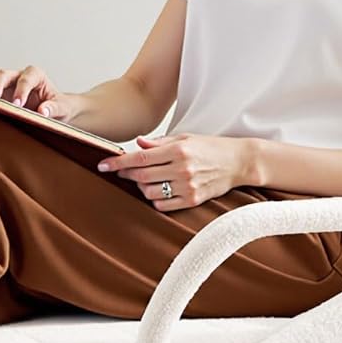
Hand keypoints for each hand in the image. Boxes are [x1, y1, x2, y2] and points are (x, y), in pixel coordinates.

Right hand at [0, 65, 80, 121]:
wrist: (53, 110)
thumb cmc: (58, 107)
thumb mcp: (62, 108)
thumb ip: (54, 108)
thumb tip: (43, 111)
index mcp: (35, 76)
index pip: (27, 78)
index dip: (22, 89)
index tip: (18, 104)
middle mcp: (16, 76)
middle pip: (3, 74)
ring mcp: (3, 83)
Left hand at [96, 133, 254, 210]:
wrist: (239, 162)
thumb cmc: (211, 148)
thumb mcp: (186, 138)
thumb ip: (160, 143)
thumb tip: (138, 144)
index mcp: (178, 150)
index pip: (139, 158)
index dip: (118, 162)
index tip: (103, 165)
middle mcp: (182, 169)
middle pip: (141, 176)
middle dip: (126, 174)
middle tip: (121, 171)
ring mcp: (187, 186)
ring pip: (149, 192)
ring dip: (141, 187)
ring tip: (144, 179)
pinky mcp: (192, 200)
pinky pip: (163, 204)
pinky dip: (155, 198)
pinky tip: (158, 190)